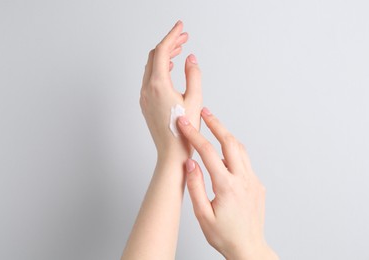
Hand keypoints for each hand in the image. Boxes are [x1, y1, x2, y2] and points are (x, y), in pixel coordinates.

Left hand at [140, 21, 201, 160]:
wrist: (171, 153)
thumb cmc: (184, 131)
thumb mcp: (195, 100)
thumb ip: (193, 75)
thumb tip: (190, 58)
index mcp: (159, 85)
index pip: (163, 51)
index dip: (172, 35)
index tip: (180, 27)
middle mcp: (147, 88)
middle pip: (155, 56)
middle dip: (169, 43)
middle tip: (184, 37)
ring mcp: (144, 96)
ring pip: (151, 67)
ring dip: (164, 56)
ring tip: (179, 49)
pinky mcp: (145, 103)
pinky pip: (150, 78)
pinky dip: (160, 68)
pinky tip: (170, 68)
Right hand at [177, 108, 277, 259]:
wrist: (249, 248)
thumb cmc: (224, 235)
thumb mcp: (202, 215)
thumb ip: (196, 187)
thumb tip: (190, 164)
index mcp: (227, 186)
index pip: (208, 153)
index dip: (194, 135)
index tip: (184, 124)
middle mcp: (243, 179)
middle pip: (229, 142)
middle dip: (215, 124)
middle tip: (204, 112)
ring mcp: (253, 180)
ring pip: (240, 149)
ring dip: (226, 134)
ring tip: (214, 124)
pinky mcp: (257, 184)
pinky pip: (245, 160)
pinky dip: (234, 149)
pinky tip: (225, 150)